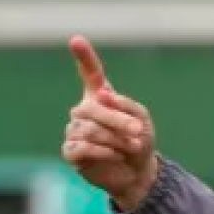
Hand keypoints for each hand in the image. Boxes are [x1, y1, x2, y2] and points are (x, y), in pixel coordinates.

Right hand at [61, 35, 157, 210]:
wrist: (138, 174)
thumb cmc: (139, 142)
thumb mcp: (141, 120)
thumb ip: (124, 105)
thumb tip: (101, 96)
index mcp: (100, 98)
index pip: (90, 74)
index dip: (84, 57)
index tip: (76, 40)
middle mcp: (84, 111)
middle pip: (92, 108)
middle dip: (118, 121)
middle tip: (138, 133)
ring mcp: (74, 131)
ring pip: (89, 129)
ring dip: (115, 139)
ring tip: (130, 147)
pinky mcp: (72, 152)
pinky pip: (82, 146)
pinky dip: (103, 151)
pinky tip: (115, 155)